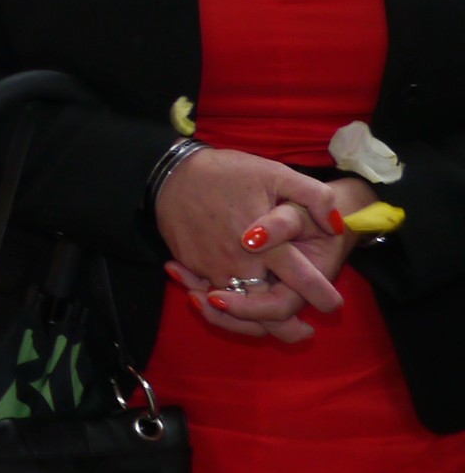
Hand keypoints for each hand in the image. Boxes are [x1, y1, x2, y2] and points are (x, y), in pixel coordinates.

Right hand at [154, 147, 341, 340]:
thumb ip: (314, 196)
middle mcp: (240, 265)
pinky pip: (211, 296)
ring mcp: (213, 269)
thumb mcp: (276, 173)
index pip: (303, 282)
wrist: (170, 172)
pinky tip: (235, 305)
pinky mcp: (193, 268)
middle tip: (304, 333)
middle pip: (268, 310)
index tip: (333, 305)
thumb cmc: (226, 172)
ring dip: (254, 323)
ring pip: (237, 312)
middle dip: (288, 329)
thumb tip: (335, 224)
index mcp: (268, 247)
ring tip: (271, 326)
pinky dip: (224, 307)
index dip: (323, 297)